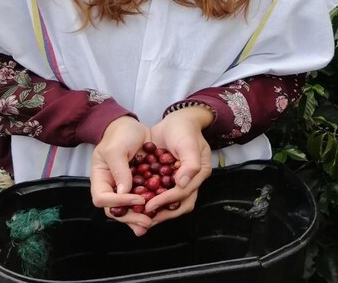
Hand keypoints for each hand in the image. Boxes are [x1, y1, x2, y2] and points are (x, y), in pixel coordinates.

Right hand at [90, 116, 152, 235]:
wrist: (132, 126)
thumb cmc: (119, 134)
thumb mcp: (116, 148)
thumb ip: (119, 169)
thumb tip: (123, 192)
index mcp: (101, 179)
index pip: (102, 198)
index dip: (118, 202)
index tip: (137, 198)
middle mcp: (111, 187)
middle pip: (116, 210)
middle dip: (131, 217)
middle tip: (147, 221)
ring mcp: (124, 189)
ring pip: (129, 210)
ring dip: (140, 218)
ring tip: (152, 222)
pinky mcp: (138, 187)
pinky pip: (142, 200)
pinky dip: (150, 208)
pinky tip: (160, 211)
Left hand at [145, 107, 212, 223]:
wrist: (176, 119)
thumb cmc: (184, 129)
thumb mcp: (188, 143)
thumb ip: (190, 163)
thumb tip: (183, 184)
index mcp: (199, 174)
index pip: (183, 194)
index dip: (166, 201)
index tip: (150, 205)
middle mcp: (191, 180)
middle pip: (179, 204)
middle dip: (162, 213)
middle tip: (144, 219)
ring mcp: (180, 179)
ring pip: (170, 202)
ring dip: (157, 210)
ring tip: (140, 216)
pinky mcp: (168, 177)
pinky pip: (161, 192)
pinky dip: (152, 198)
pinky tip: (138, 202)